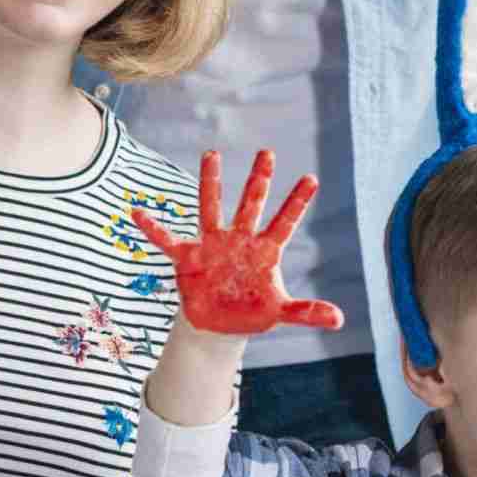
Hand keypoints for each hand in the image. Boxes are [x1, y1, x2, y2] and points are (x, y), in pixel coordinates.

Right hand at [131, 149, 340, 335]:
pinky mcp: (188, 258)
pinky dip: (152, 228)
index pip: (284, 222)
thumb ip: (306, 312)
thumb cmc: (251, 313)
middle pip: (250, 204)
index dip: (297, 202)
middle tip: (268, 152)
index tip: (312, 178)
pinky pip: (166, 241)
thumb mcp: (280, 312)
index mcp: (263, 251)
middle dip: (259, 180)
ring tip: (212, 154)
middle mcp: (239, 240)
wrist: (218, 325)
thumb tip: (339, 319)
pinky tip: (138, 213)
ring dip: (211, 183)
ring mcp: (212, 245)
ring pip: (211, 207)